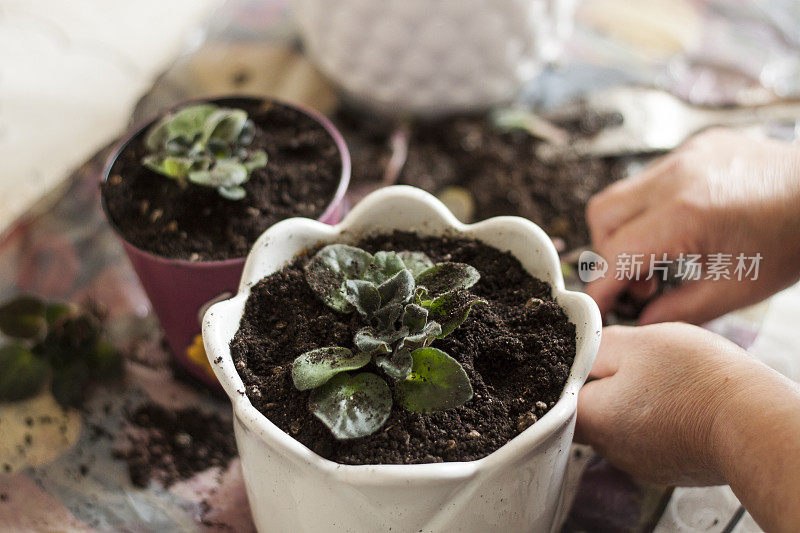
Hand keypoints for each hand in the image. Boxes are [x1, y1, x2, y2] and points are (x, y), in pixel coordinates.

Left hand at [577, 323, 799, 531]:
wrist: (753, 421)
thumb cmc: (695, 380)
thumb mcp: (637, 342)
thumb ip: (597, 345)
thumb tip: (581, 347)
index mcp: (591, 418)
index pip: (557, 397)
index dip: (569, 372)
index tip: (586, 357)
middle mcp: (609, 449)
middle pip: (588, 411)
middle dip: (604, 384)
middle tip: (630, 362)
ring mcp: (639, 462)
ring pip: (621, 424)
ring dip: (632, 401)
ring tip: (661, 379)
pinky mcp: (667, 467)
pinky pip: (649, 437)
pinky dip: (657, 418)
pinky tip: (679, 400)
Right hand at [585, 129, 799, 323]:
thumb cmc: (791, 240)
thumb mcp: (736, 290)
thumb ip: (677, 311)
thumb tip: (640, 322)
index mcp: (686, 213)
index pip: (616, 252)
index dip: (602, 285)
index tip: (598, 307)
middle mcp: (676, 176)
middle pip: (603, 215)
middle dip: (606, 254)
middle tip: (637, 283)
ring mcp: (683, 156)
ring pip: (619, 194)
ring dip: (623, 231)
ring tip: (658, 258)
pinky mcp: (693, 148)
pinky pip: (647, 180)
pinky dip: (646, 210)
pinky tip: (677, 230)